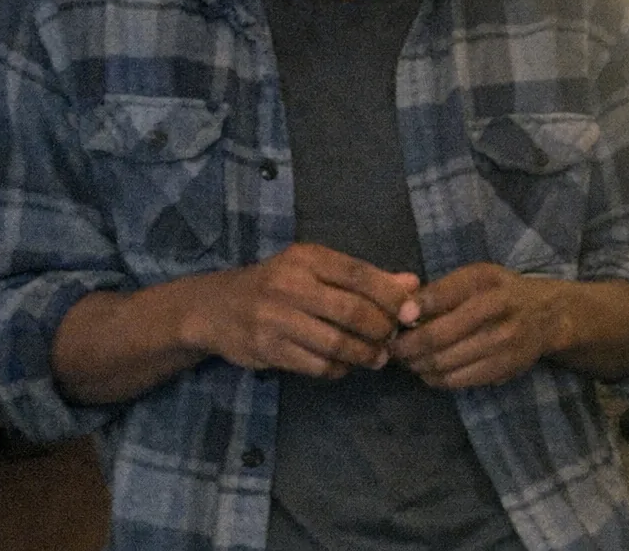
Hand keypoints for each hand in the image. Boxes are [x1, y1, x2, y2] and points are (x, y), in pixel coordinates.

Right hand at [187, 244, 419, 379]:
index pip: (359, 274)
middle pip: (351, 311)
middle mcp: (290, 285)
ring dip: (364, 354)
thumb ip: (365, 277)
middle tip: (394, 340)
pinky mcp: (267, 349)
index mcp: (307, 258)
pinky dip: (338, 369)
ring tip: (377, 358)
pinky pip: (315, 365)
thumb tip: (413, 284)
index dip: (390, 295)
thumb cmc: (278, 284)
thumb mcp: (316, 270)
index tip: (412, 313)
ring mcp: (275, 319)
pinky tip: (345, 366)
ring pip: (335, 343)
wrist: (215, 307)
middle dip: (381, 329)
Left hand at [390, 263, 564, 388]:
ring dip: (417, 365)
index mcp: (488, 287)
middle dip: (407, 347)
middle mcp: (498, 318)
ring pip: (443, 364)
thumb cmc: (504, 291)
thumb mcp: (478, 277)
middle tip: (393, 348)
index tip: (395, 320)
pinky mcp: (501, 371)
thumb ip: (442, 290)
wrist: (549, 316)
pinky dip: (435, 378)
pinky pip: (457, 381)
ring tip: (408, 359)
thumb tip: (404, 310)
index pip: (440, 299)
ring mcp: (501, 348)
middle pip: (437, 339)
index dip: (410, 313)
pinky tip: (428, 370)